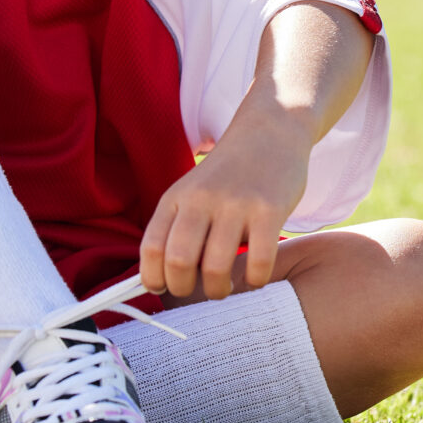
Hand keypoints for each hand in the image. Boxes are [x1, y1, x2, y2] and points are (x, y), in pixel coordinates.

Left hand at [139, 110, 311, 300]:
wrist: (270, 131)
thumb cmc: (229, 172)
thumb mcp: (192, 191)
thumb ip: (177, 227)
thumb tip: (162, 280)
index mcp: (176, 197)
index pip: (151, 248)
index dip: (153, 278)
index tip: (163, 289)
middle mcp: (201, 199)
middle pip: (179, 262)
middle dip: (184, 290)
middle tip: (197, 290)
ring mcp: (236, 204)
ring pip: (216, 268)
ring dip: (219, 291)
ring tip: (225, 286)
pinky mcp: (269, 210)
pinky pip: (258, 262)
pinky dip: (255, 280)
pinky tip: (255, 275)